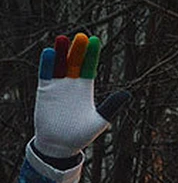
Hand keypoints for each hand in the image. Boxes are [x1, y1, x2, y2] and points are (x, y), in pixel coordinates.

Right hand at [34, 33, 130, 158]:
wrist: (60, 145)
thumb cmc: (81, 134)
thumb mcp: (100, 119)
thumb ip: (111, 106)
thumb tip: (128, 94)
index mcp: (86, 88)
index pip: (89, 67)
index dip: (92, 55)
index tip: (96, 40)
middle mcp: (72, 84)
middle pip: (75, 62)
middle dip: (78, 50)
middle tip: (82, 36)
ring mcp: (58, 86)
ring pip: (59, 65)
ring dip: (61, 52)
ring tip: (63, 39)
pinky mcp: (45, 90)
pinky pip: (46, 74)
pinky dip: (47, 64)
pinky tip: (49, 53)